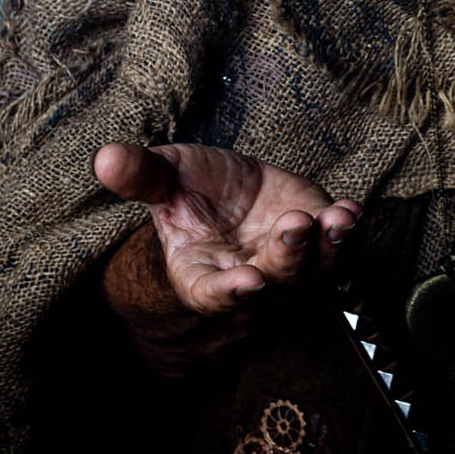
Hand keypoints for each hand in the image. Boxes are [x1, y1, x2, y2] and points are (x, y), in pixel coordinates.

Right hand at [92, 142, 362, 372]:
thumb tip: (104, 158)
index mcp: (203, 278)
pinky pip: (341, 250)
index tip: (248, 282)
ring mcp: (292, 271)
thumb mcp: (166, 177)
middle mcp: (253, 284)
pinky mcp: (322, 248)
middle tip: (294, 225)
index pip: (216, 295)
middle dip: (288, 257)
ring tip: (336, 219)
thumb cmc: (193, 192)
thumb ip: (141, 176)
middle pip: (276, 284)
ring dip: (328, 249)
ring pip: (315, 272)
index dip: (231, 293)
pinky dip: (348, 234)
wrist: (233, 193)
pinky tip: (350, 211)